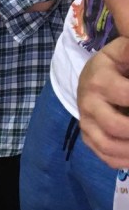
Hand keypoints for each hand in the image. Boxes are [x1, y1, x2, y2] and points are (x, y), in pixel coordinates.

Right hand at [77, 37, 128, 167]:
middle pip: (115, 126)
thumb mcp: (125, 49)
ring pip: (108, 145)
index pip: (128, 94)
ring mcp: (85, 122)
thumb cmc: (118, 61)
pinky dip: (123, 160)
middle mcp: (87, 102)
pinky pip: (103, 155)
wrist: (93, 74)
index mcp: (99, 77)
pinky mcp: (87, 136)